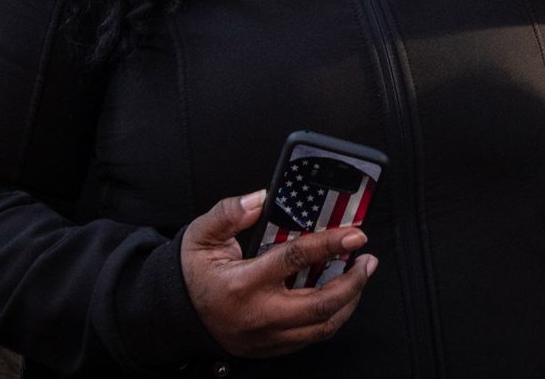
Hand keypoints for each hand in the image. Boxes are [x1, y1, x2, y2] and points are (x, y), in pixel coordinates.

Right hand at [181, 191, 374, 358]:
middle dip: (353, 282)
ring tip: (359, 277)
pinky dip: (332, 317)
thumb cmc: (192, 275)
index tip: (354, 234)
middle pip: (321, 305)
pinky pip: (312, 337)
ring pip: (323, 327)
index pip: (296, 259)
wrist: (176, 318)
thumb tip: (261, 198)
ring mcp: (268, 336)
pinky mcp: (273, 347)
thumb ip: (229, 214)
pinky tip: (338, 298)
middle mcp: (260, 314)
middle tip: (367, 260)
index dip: (330, 244)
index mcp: (242, 283)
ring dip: (349, 301)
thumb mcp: (201, 236)